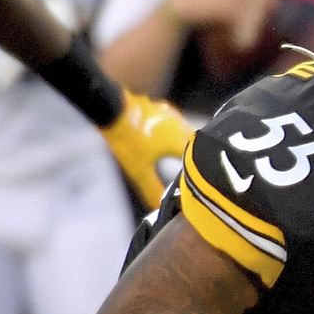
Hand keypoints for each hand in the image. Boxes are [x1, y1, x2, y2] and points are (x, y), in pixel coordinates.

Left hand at [102, 90, 193, 205]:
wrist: (111, 109)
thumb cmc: (128, 141)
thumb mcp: (139, 170)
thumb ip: (152, 189)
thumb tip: (161, 206)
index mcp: (180, 143)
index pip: (201, 158)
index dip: (202, 170)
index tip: (202, 180)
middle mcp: (181, 127)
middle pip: (196, 144)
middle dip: (197, 155)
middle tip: (195, 168)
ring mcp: (171, 115)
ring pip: (186, 130)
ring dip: (186, 141)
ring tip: (182, 152)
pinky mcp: (160, 108)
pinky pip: (174, 121)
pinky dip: (174, 130)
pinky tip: (165, 134)